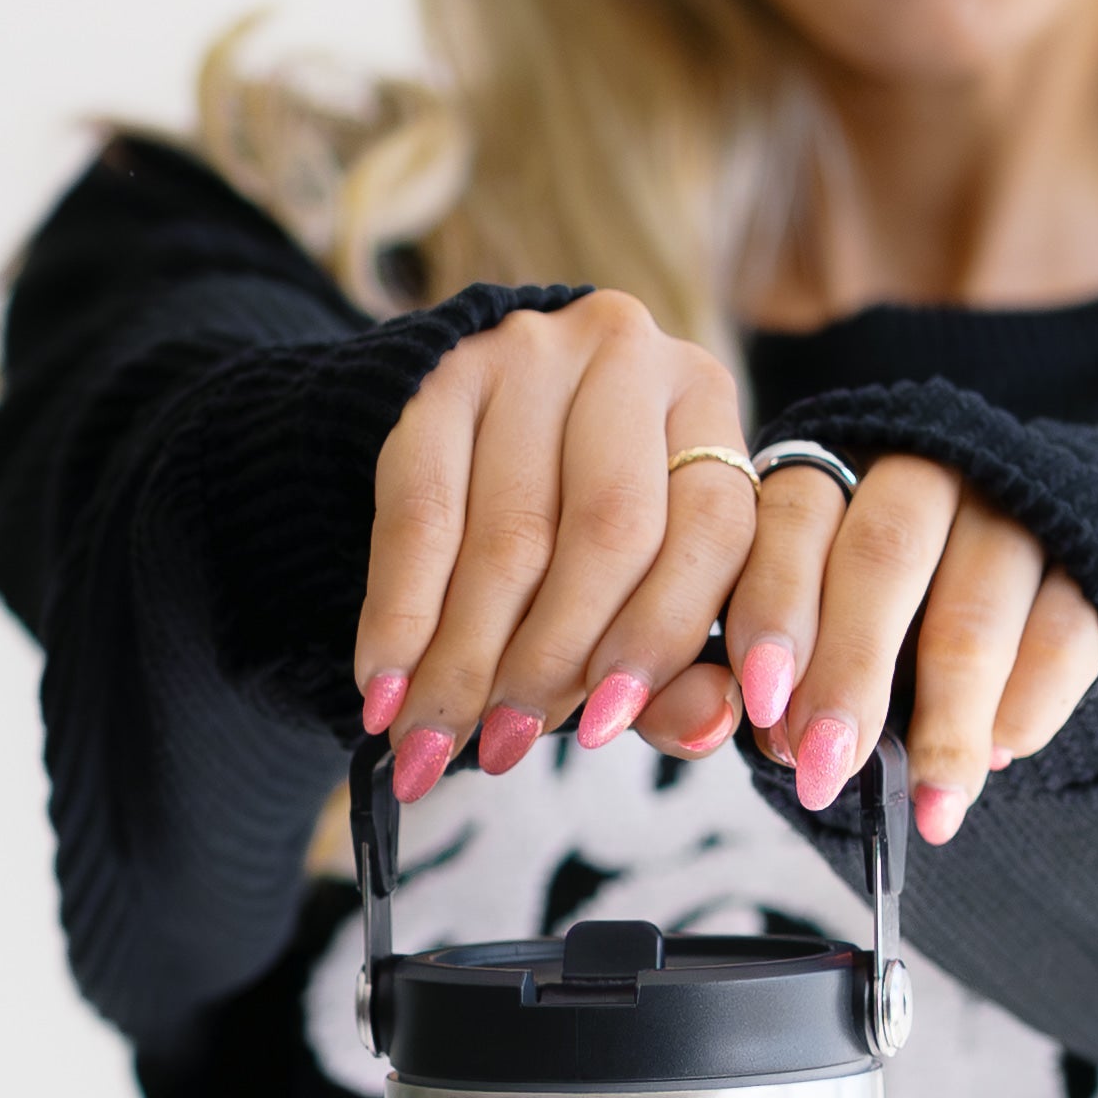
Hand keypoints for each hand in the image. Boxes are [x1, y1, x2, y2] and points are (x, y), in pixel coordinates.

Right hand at [354, 293, 757, 793]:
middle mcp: (629, 356)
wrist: (472, 429)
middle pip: (609, 531)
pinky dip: (400, 614)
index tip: (608, 730)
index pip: (711, 529)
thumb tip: (711, 728)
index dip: (661, 639)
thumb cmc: (581, 538)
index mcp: (710, 404)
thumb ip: (681, 673)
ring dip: (468, 658)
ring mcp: (530, 352)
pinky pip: (419, 513)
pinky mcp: (440, 374)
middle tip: (507, 746)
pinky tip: (385, 686)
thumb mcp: (645, 593)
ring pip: (511, 534)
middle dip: (552, 661)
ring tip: (435, 741)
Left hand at [725, 457, 1097, 842]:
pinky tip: (997, 758)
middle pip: (885, 561)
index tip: (763, 702)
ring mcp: (1017, 513)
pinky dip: (1027, 709)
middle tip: (825, 768)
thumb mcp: (820, 633)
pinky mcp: (1092, 563)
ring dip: (948, 720)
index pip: (799, 518)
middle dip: (850, 675)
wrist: (1028, 587)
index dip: (776, 610)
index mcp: (842, 477)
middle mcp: (929, 476)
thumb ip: (775, 673)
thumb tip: (759, 735)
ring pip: (977, 611)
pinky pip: (1063, 638)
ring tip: (931, 804)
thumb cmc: (888, 625)